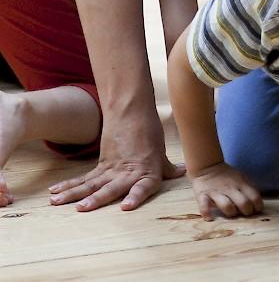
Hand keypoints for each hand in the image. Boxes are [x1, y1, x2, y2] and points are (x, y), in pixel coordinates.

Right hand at [49, 111, 183, 210]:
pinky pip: (84, 178)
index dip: (136, 196)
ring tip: (57, 202)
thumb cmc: (150, 134)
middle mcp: (129, 172)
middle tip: (82, 208)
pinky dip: (69, 186)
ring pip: (92, 183)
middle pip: (112, 187)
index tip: (125, 206)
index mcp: (149, 172)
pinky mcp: (102, 165)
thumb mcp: (160, 152)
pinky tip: (54, 193)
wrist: (132, 112)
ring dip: (74, 194)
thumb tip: (182, 171)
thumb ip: (167, 167)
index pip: (144, 187)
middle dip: (97, 199)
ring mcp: (113, 169)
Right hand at [191, 162, 262, 220]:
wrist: (208, 167)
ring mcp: (216, 192)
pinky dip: (207, 212)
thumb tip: (258, 203)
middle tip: (245, 214)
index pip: (254, 196)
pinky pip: (204, 206)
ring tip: (231, 214)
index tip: (257, 210)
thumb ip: (250, 188)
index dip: (258, 206)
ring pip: (227, 205)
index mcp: (241, 184)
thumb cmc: (228, 176)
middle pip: (243, 203)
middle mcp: (230, 188)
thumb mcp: (242, 178)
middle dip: (247, 212)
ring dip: (231, 213)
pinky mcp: (203, 195)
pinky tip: (210, 217)